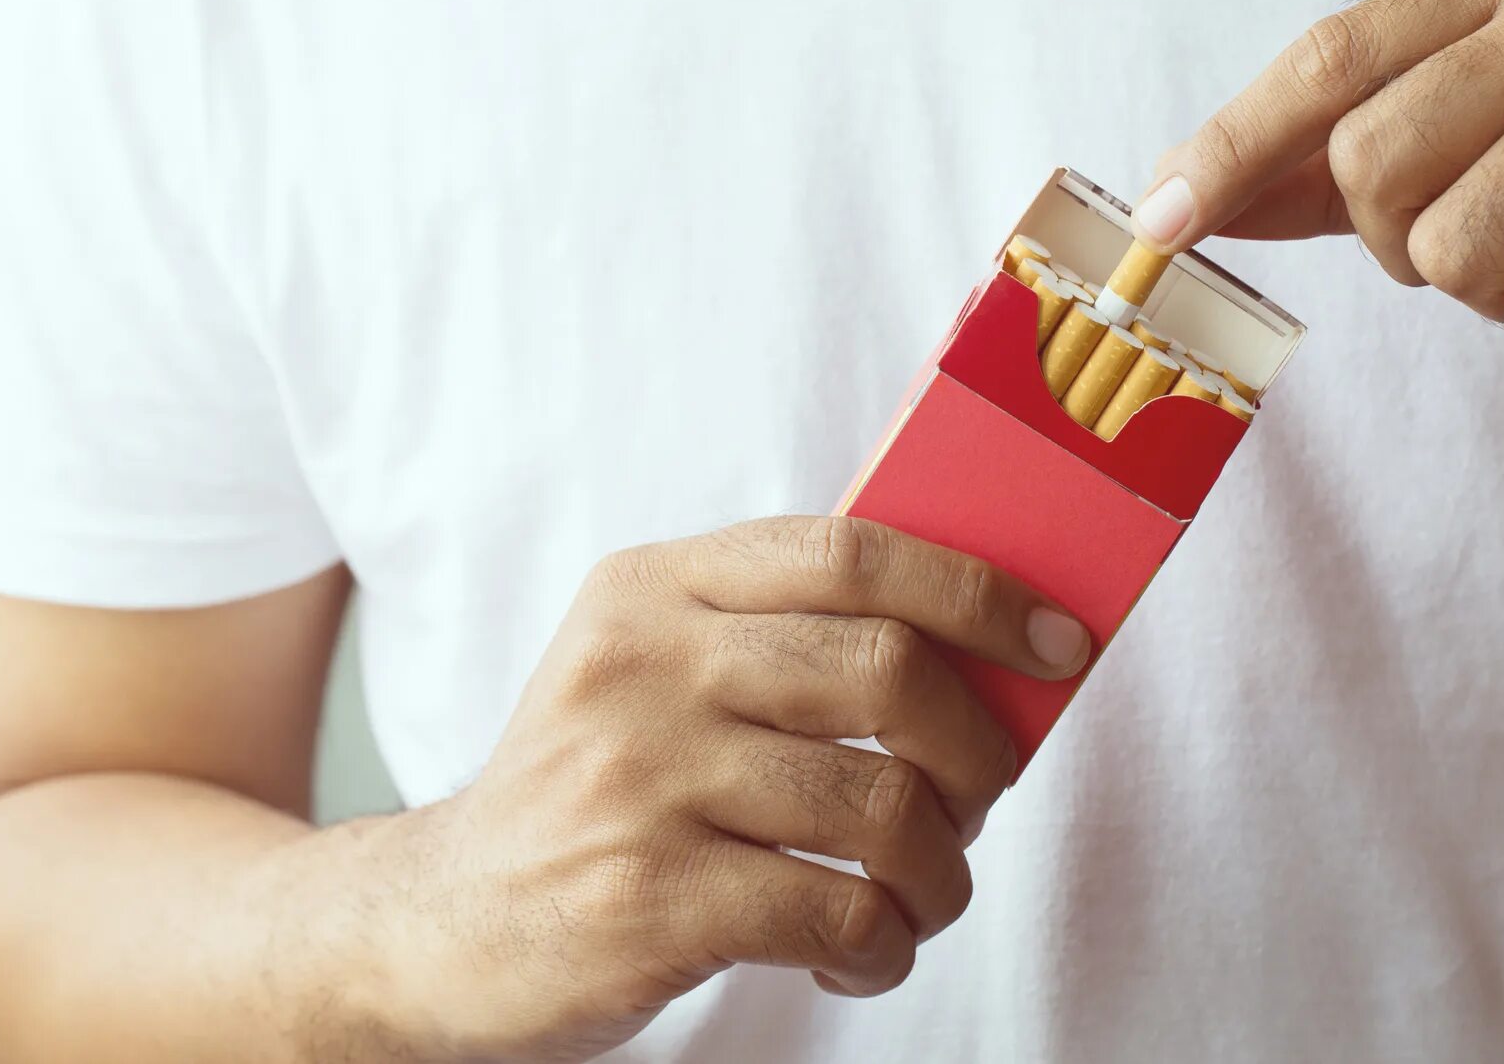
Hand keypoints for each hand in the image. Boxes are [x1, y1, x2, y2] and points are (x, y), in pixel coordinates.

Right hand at [353, 516, 1088, 1061]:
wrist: (443, 923)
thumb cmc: (598, 792)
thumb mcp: (657, 674)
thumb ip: (787, 641)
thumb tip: (989, 651)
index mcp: (654, 589)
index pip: (850, 551)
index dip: (978, 590)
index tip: (1060, 642)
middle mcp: (641, 667)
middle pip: (888, 671)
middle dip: (979, 750)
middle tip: (977, 798)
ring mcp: (637, 782)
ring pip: (883, 805)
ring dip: (939, 870)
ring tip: (916, 895)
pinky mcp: (645, 898)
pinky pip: (840, 912)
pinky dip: (884, 945)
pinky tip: (858, 952)